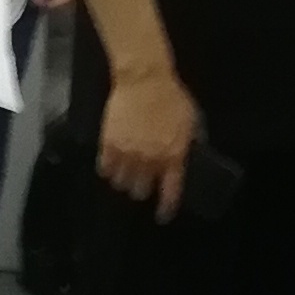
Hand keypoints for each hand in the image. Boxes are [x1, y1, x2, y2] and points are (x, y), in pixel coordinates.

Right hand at [99, 61, 199, 218]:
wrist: (144, 79)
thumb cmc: (171, 97)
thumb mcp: (190, 121)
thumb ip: (187, 143)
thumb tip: (186, 156)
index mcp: (173, 156)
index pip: (170, 192)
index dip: (166, 208)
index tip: (162, 215)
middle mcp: (149, 160)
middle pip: (140, 191)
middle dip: (142, 190)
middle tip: (142, 184)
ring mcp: (127, 153)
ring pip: (121, 183)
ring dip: (124, 181)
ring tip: (125, 176)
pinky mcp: (108, 143)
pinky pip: (104, 168)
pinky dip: (108, 170)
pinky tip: (111, 167)